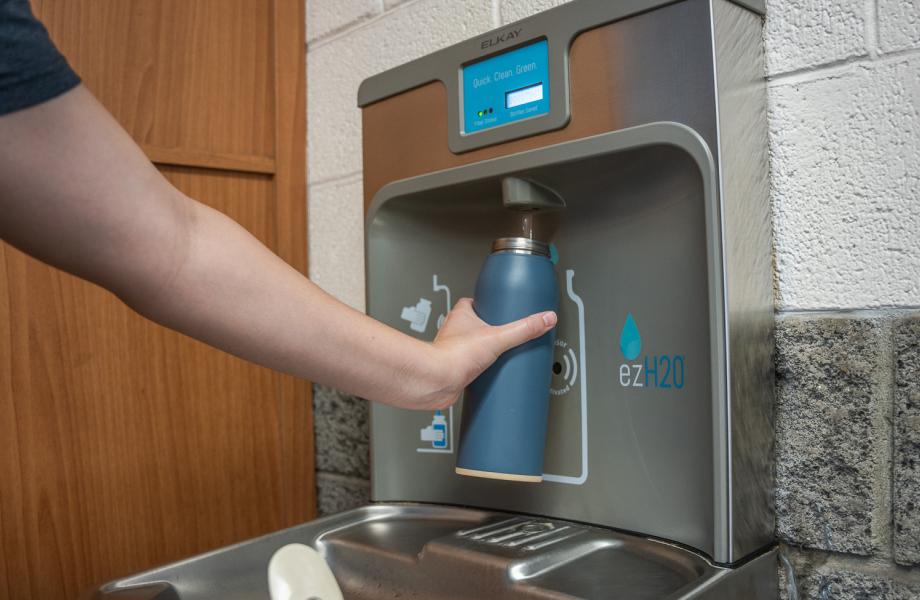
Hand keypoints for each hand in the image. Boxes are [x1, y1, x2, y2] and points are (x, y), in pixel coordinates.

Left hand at [409, 298, 556, 409]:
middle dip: (492, 330)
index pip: (476, 302)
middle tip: (507, 333)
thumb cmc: (453, 355)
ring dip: (486, 350)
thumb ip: (524, 328)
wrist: (436, 382)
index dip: (488, 304)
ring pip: (473, 345)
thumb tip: (545, 318)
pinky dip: (481, 368)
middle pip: (477, 324)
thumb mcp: (499, 337)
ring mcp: (455, 350)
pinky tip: (491, 373)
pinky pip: (471, 365)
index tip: (502, 306)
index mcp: (462, 315)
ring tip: (503, 354)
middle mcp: (456, 331)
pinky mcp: (456, 369)